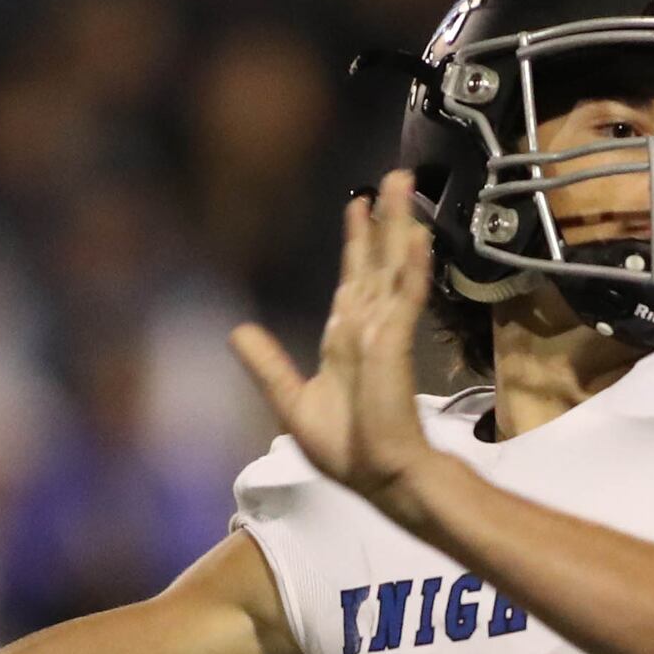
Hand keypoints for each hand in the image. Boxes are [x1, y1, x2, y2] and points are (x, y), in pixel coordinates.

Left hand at [232, 171, 440, 522]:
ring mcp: (383, 330)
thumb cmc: (348, 448)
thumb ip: (267, 364)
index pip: (354, 276)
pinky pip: (404, 296)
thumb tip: (237, 331)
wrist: (379, 476)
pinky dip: (411, 265)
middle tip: (396, 177)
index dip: (357, 240)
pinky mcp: (394, 342)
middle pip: (377, 260)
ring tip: (405, 188)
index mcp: (346, 337)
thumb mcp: (291, 401)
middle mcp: (367, 325)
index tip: (359, 206)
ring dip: (400, 225)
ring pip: (393, 265)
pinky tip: (415, 236)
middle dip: (385, 218)